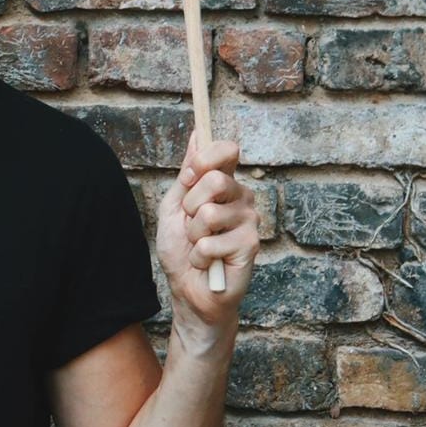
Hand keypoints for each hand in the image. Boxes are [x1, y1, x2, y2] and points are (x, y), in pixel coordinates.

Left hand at [153, 131, 259, 328]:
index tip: (188, 179)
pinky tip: (208, 263)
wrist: (189, 291)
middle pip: (216, 180)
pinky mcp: (251, 245)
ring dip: (193, 235)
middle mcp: (242, 198)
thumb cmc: (182, 250)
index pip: (226, 150)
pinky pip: (211, 243)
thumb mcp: (174, 207)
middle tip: (191, 224)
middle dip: (191, 205)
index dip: (204, 160)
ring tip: (199, 247)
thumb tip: (197, 134)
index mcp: (224, 184)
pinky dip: (199, 256)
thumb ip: (187, 175)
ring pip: (210, 214)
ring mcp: (249, 221)